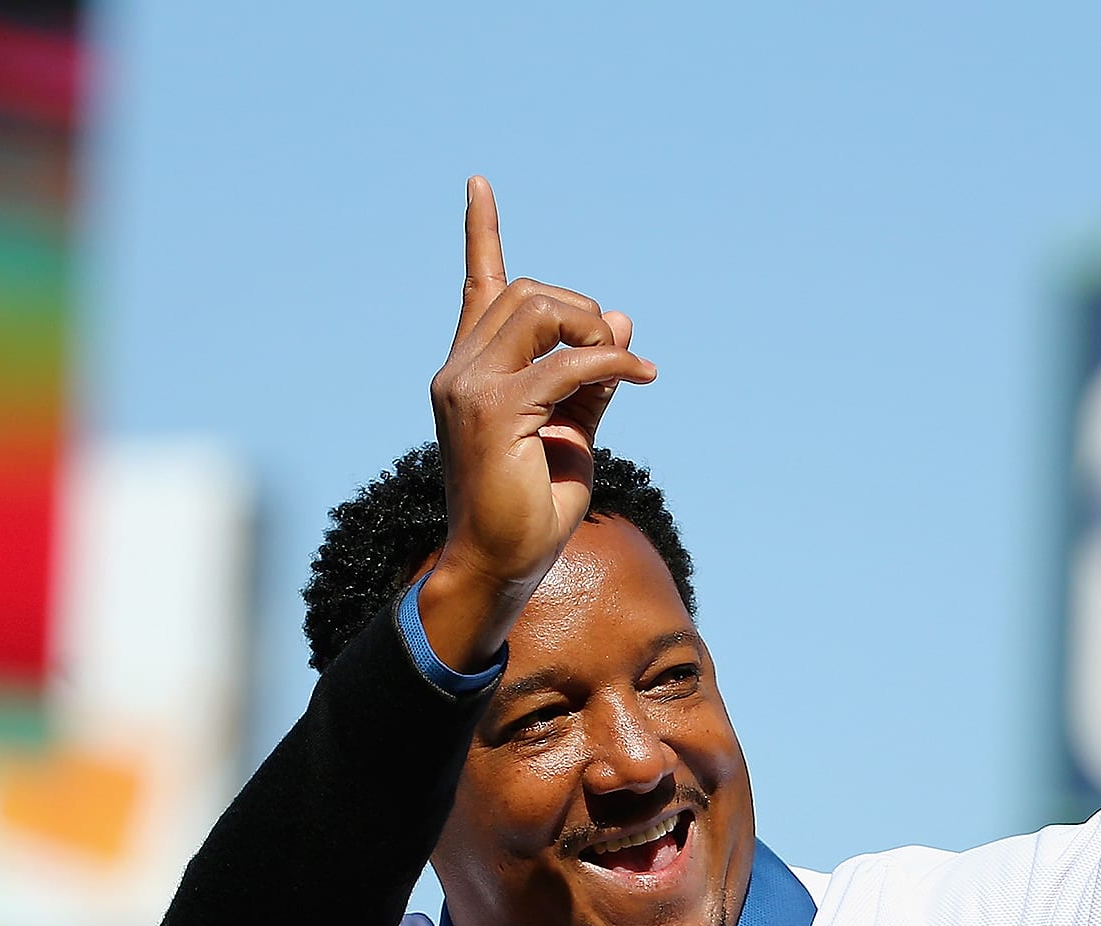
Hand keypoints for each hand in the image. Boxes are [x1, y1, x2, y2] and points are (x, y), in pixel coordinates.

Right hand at [420, 177, 656, 669]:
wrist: (499, 566)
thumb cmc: (530, 508)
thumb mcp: (570, 431)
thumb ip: (590, 379)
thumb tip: (620, 320)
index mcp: (471, 371)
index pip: (477, 287)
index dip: (480, 234)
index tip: (479, 185)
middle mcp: (460, 370)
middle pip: (527, 292)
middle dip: (582, 308)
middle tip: (617, 353)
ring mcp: (469, 388)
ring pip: (540, 311)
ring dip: (594, 330)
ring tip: (625, 367)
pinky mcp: (494, 412)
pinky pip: (568, 364)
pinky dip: (612, 363)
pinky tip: (640, 377)